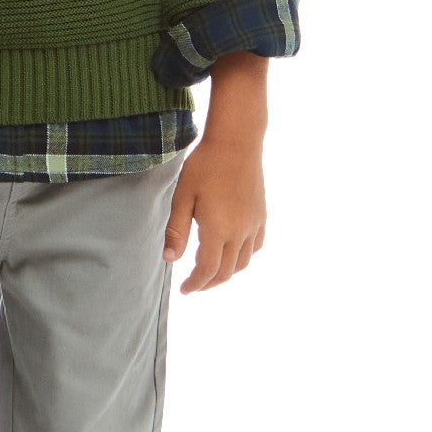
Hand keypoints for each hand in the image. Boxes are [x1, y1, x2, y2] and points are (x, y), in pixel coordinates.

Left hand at [162, 134, 266, 290]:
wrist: (237, 141)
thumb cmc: (205, 165)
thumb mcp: (183, 195)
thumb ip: (176, 230)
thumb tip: (170, 260)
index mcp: (218, 229)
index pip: (207, 270)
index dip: (195, 284)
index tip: (184, 290)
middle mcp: (240, 231)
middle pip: (226, 271)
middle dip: (209, 283)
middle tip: (194, 285)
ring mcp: (254, 224)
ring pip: (243, 262)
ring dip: (227, 273)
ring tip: (211, 272)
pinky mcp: (261, 215)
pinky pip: (256, 246)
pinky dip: (244, 257)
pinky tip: (233, 253)